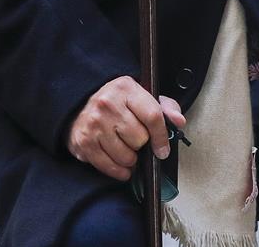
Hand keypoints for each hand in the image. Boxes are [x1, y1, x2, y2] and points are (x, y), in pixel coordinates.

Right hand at [65, 75, 186, 180]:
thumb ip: (165, 107)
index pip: (153, 116)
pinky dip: (119, 170)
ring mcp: (94, 124)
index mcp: (126, 88)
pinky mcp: (84, 142)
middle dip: (142, 144)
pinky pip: (111, 168)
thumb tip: (179, 121)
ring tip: (125, 148)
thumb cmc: (117, 103)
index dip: (162, 137)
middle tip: (136, 140)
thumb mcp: (141, 96)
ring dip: (130, 159)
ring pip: (127, 156)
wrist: (79, 104)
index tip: (163, 149)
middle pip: (140, 139)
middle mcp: (108, 104)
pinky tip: (119, 161)